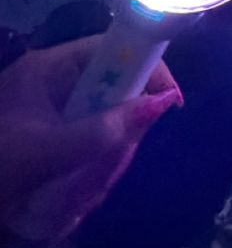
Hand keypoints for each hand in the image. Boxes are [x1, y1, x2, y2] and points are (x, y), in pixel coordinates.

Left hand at [0, 36, 181, 247]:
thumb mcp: (46, 152)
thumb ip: (104, 131)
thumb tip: (165, 103)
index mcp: (48, 69)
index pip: (113, 48)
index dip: (146, 68)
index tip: (169, 102)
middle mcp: (53, 85)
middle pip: (114, 90)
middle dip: (124, 127)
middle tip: (116, 163)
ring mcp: (51, 116)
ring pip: (105, 126)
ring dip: (106, 159)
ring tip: (85, 192)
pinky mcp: (50, 145)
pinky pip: (89, 150)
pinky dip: (91, 173)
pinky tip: (75, 199)